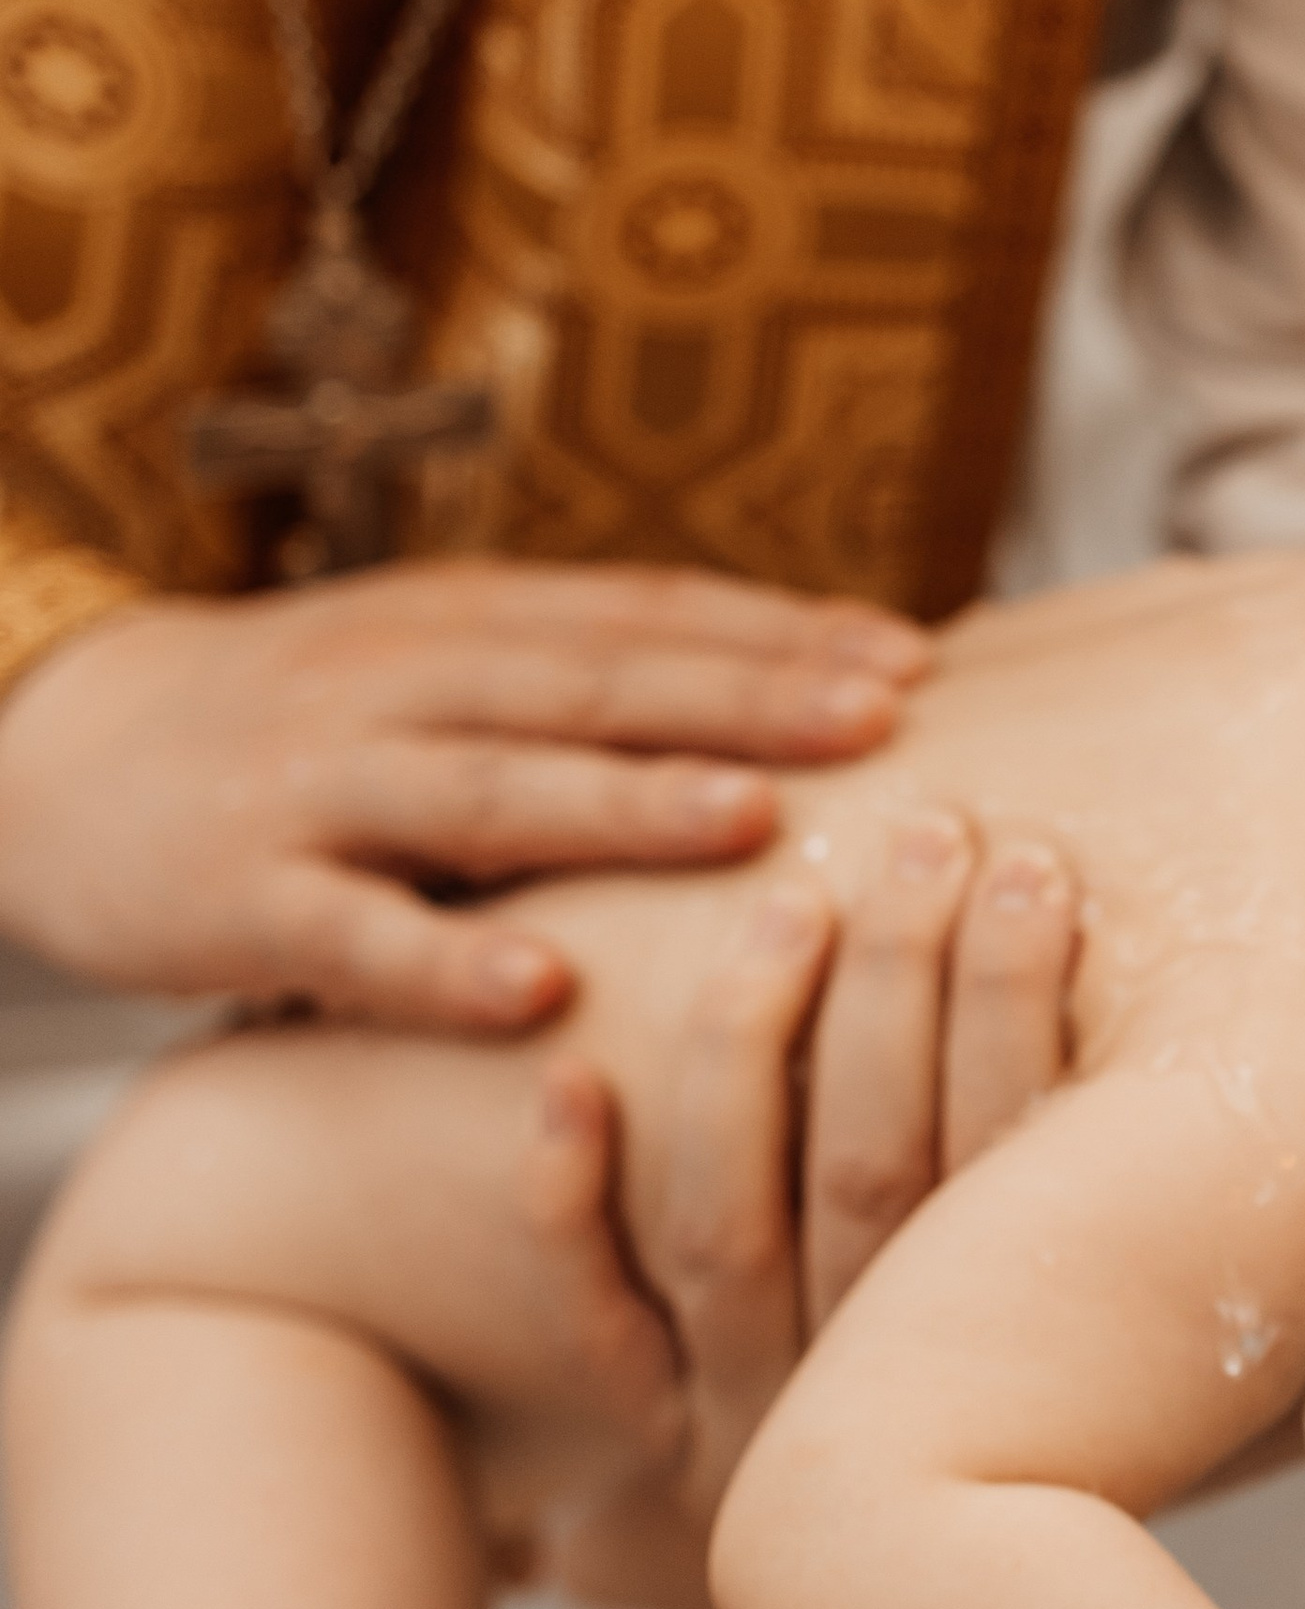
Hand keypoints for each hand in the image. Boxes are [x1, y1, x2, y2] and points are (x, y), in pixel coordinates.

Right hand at [0, 563, 923, 1030]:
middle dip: (745, 697)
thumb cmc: (304, 730)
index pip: (644, 615)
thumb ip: (584, 681)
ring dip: (625, 804)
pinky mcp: (242, 894)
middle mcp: (404, 683)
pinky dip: (443, 964)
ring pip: (492, 788)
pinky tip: (538, 993)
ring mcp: (320, 785)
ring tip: (752, 821)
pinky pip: (353, 935)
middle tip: (883, 719)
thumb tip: (798, 699)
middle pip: (595, 683)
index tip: (914, 661)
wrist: (56, 752)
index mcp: (467, 625)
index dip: (777, 632)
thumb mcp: (438, 667)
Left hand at [606, 823, 1083, 1506]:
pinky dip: (576, 1205)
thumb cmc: (1167, 1460)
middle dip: (899, 980)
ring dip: (756, 1043)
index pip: (1016, 1169)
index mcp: (1031, 1373)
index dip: (1025, 1009)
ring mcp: (759, 1419)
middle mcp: (884, 1397)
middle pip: (871, 1166)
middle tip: (931, 832)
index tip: (1041, 865)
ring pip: (733, 1215)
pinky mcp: (662, 1441)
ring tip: (795, 893)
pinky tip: (572, 1074)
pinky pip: (599, 1325)